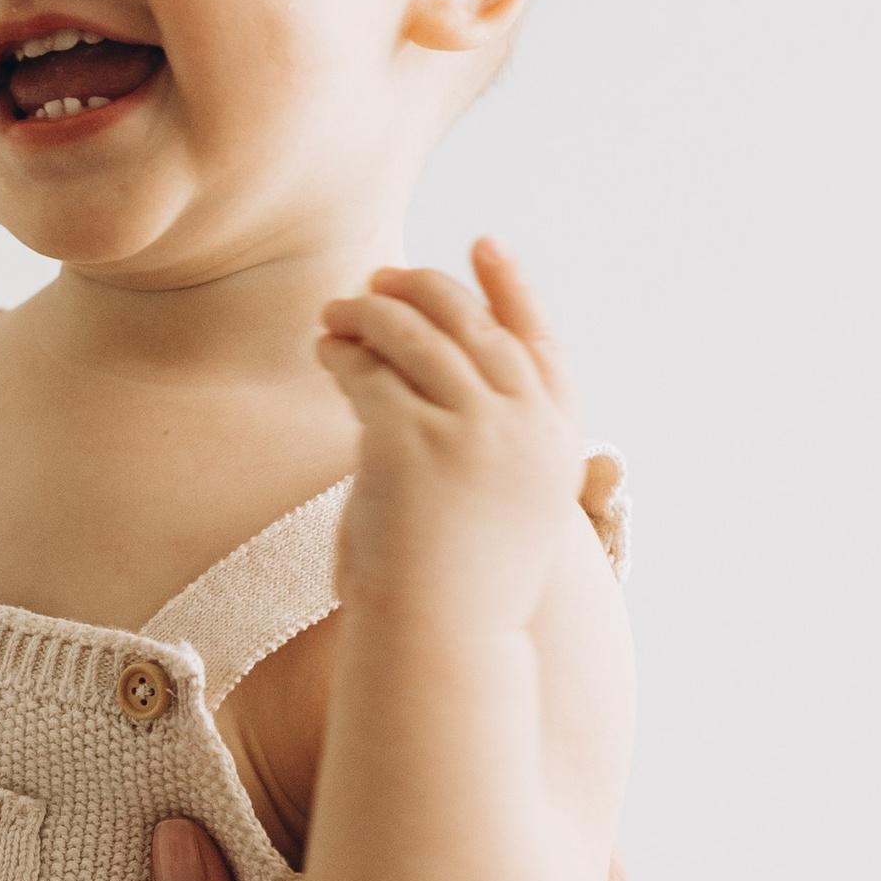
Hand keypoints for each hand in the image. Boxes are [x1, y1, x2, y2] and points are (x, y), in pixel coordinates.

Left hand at [317, 236, 584, 635]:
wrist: (443, 637)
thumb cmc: (465, 587)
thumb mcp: (506, 506)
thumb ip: (497, 445)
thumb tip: (446, 390)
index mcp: (555, 440)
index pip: (539, 341)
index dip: (513, 288)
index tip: (486, 244)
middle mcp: (523, 426)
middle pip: (473, 324)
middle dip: (425, 290)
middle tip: (382, 278)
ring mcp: (471, 430)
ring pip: (415, 338)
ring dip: (372, 312)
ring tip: (338, 310)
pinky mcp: (411, 441)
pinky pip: (370, 372)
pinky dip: (344, 352)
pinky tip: (325, 348)